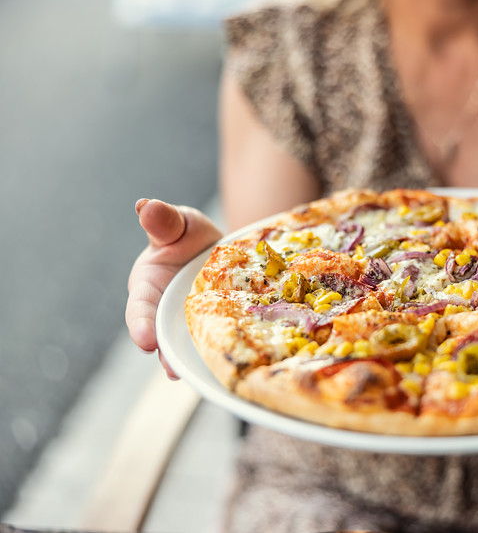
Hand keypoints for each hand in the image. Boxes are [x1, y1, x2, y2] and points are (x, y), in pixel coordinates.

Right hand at [126, 199, 222, 378]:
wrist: (226, 248)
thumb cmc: (191, 235)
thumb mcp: (181, 224)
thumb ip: (165, 221)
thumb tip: (145, 205)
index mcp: (149, 287)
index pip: (140, 310)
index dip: (141, 326)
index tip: (144, 341)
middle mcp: (166, 314)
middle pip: (164, 338)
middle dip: (167, 354)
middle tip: (173, 368)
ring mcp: (190, 327)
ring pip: (190, 349)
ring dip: (195, 362)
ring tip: (202, 374)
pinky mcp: (215, 333)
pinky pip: (217, 346)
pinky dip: (222, 356)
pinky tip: (235, 366)